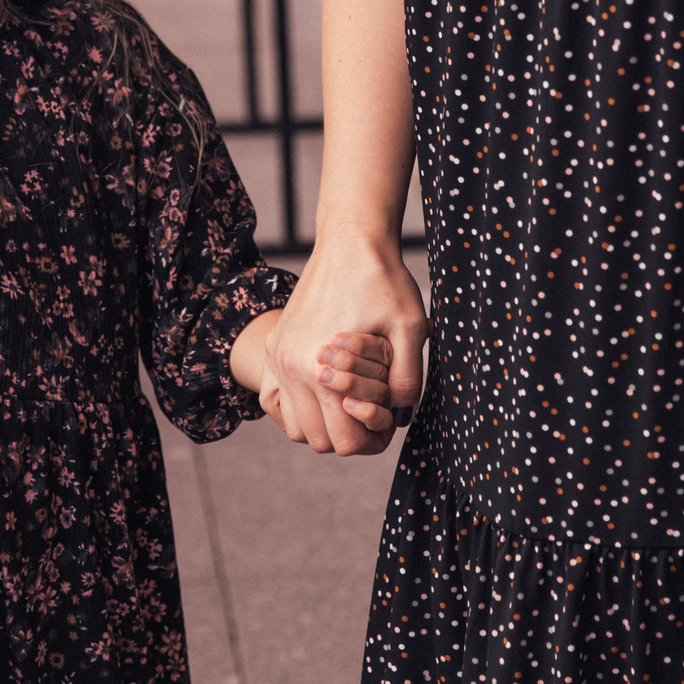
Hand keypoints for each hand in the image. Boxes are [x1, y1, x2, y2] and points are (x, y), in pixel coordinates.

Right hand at [262, 229, 427, 454]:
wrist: (350, 240)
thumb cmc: (383, 281)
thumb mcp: (409, 328)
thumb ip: (406, 379)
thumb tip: (401, 416)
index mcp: (323, 372)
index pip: (344, 442)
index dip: (373, 439)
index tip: (390, 420)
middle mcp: (293, 371)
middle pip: (318, 441)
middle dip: (348, 435)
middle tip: (373, 412)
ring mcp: (278, 359)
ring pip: (294, 427)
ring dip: (321, 423)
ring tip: (349, 401)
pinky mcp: (274, 348)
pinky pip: (274, 402)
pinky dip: (296, 408)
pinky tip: (322, 392)